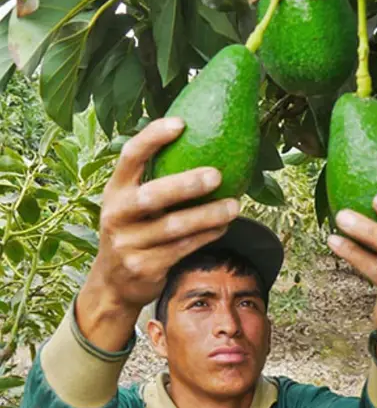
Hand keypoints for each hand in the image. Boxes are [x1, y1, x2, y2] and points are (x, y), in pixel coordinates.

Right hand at [77, 118, 239, 349]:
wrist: (112, 283)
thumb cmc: (135, 230)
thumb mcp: (132, 204)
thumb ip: (156, 181)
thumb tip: (206, 141)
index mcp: (114, 190)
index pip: (129, 157)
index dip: (153, 138)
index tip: (182, 124)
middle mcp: (116, 214)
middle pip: (152, 195)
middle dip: (186, 184)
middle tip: (217, 174)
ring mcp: (128, 243)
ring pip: (174, 227)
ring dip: (208, 215)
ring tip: (234, 205)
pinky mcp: (143, 267)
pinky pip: (182, 248)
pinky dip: (206, 236)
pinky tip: (224, 227)